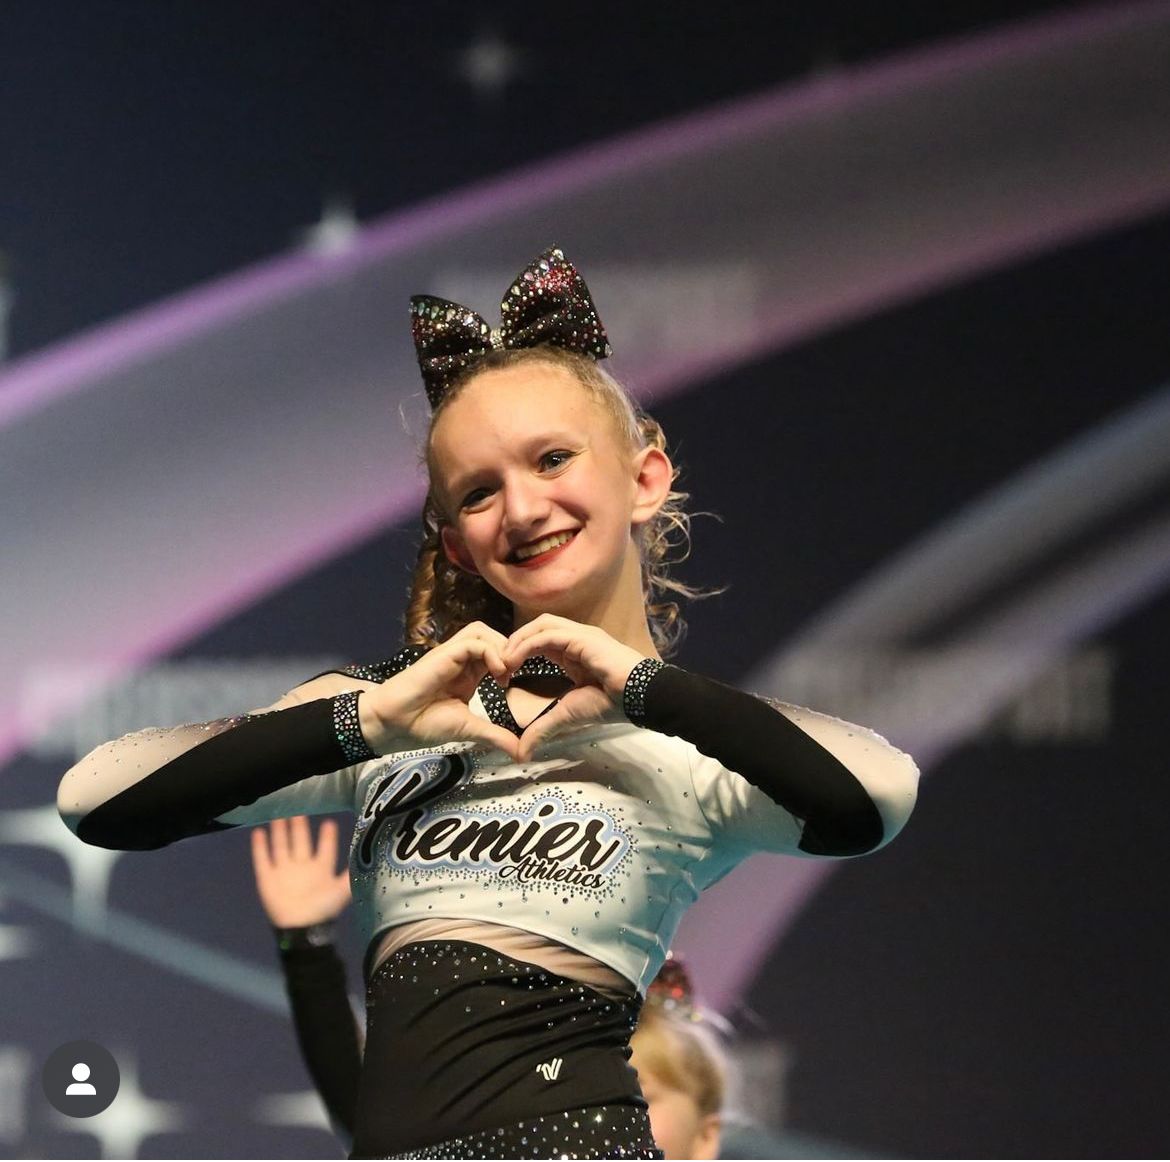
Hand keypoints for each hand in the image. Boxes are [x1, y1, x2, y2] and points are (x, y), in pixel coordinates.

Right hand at [250, 815, 351, 928]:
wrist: (301, 929)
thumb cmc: (323, 909)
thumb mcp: (341, 890)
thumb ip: (351, 874)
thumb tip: (367, 858)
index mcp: (321, 869)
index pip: (325, 848)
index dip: (327, 837)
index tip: (329, 822)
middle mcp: (303, 867)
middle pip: (300, 842)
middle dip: (299, 827)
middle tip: (298, 810)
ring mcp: (284, 872)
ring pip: (281, 846)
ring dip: (280, 832)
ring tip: (278, 815)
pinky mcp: (267, 879)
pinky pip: (262, 859)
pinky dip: (260, 847)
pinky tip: (258, 832)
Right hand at [358, 622, 520, 758]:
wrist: (394, 724)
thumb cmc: (424, 724)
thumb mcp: (470, 730)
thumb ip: (496, 736)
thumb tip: (521, 754)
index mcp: (468, 674)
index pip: (496, 652)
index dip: (511, 661)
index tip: (515, 683)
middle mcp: (461, 661)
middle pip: (491, 636)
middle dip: (509, 650)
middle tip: (515, 674)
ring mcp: (452, 656)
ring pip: (482, 632)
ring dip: (500, 647)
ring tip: (506, 672)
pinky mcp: (443, 654)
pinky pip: (473, 642)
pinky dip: (491, 653)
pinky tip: (497, 674)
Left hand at [502, 615, 647, 760]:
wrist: (638, 698)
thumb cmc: (610, 704)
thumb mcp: (567, 716)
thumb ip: (544, 728)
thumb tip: (523, 753)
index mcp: (574, 653)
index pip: (541, 641)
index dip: (519, 653)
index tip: (503, 674)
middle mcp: (576, 639)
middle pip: (538, 628)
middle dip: (514, 642)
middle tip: (497, 665)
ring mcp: (580, 635)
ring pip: (541, 625)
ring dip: (518, 640)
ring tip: (502, 660)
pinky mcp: (582, 637)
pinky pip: (548, 634)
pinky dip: (527, 644)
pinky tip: (514, 659)